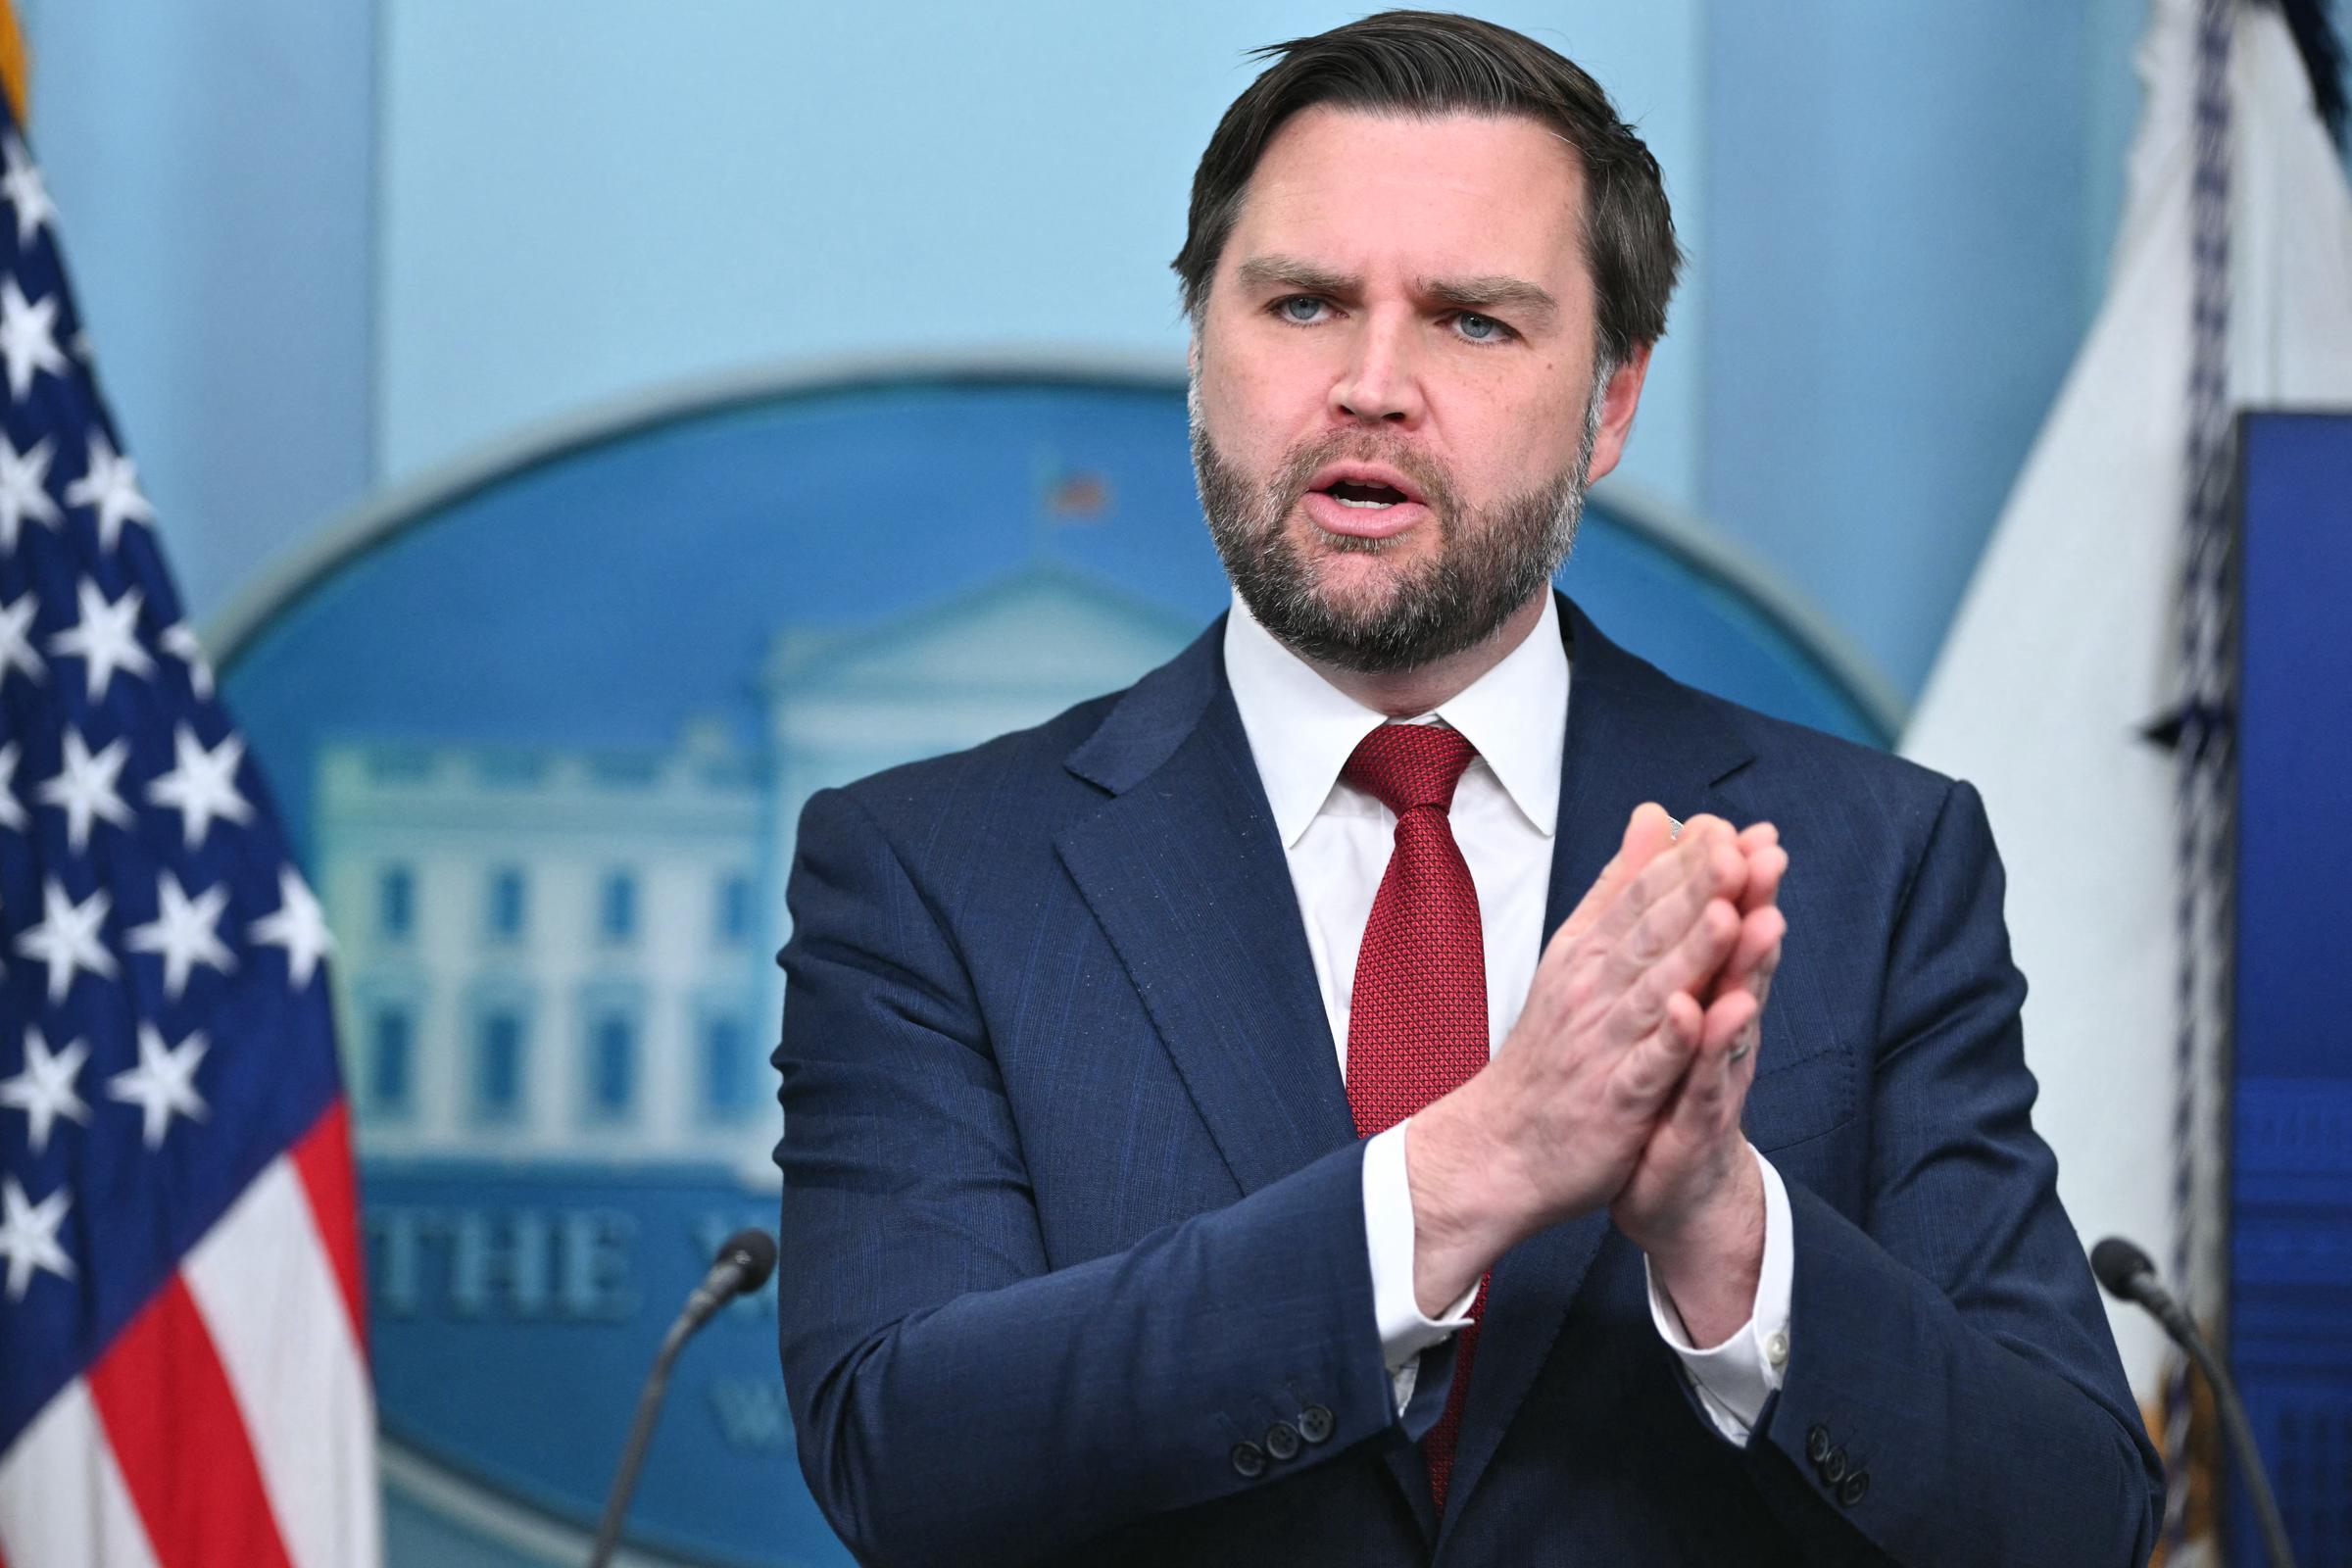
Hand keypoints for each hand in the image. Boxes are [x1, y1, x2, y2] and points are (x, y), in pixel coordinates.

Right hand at [1406, 805, 1748, 1314]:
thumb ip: (1620, 887)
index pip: (1643, 896)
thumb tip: (1654, 816)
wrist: (1502, 1144)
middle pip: (1653, 933)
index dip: (1688, 863)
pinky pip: (1645, 1066)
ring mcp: (1604, 1045)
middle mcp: (1595, 991)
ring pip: (1654, 991)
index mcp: (1591, 955)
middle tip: (1742, 852)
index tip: (1729, 828)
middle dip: (1699, 892)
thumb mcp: (1577, 953)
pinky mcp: (1614, 1099)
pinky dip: (1668, 1040)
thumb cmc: (1550, 1051)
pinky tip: (1691, 1013)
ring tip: (1729, 915)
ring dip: (1691, 954)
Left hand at [1612, 823, 1786, 1343]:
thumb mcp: (1675, 1014)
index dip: (1735, 881)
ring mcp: (1716, 1077)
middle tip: (1769, 853)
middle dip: (1757, 907)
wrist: (1672, 1191)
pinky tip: (1699, 1014)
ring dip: (1749, 970)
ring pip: (1738, 1015)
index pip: (1727, 931)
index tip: (1739, 824)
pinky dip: (1703, 1048)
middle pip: (1745, 961)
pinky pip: (1701, 1081)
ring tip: (1760, 923)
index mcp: (1712, 999)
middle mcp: (1724, 1033)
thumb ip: (1679, 953)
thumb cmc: (1670, 1094)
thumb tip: (1677, 893)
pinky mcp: (1696, 1123)